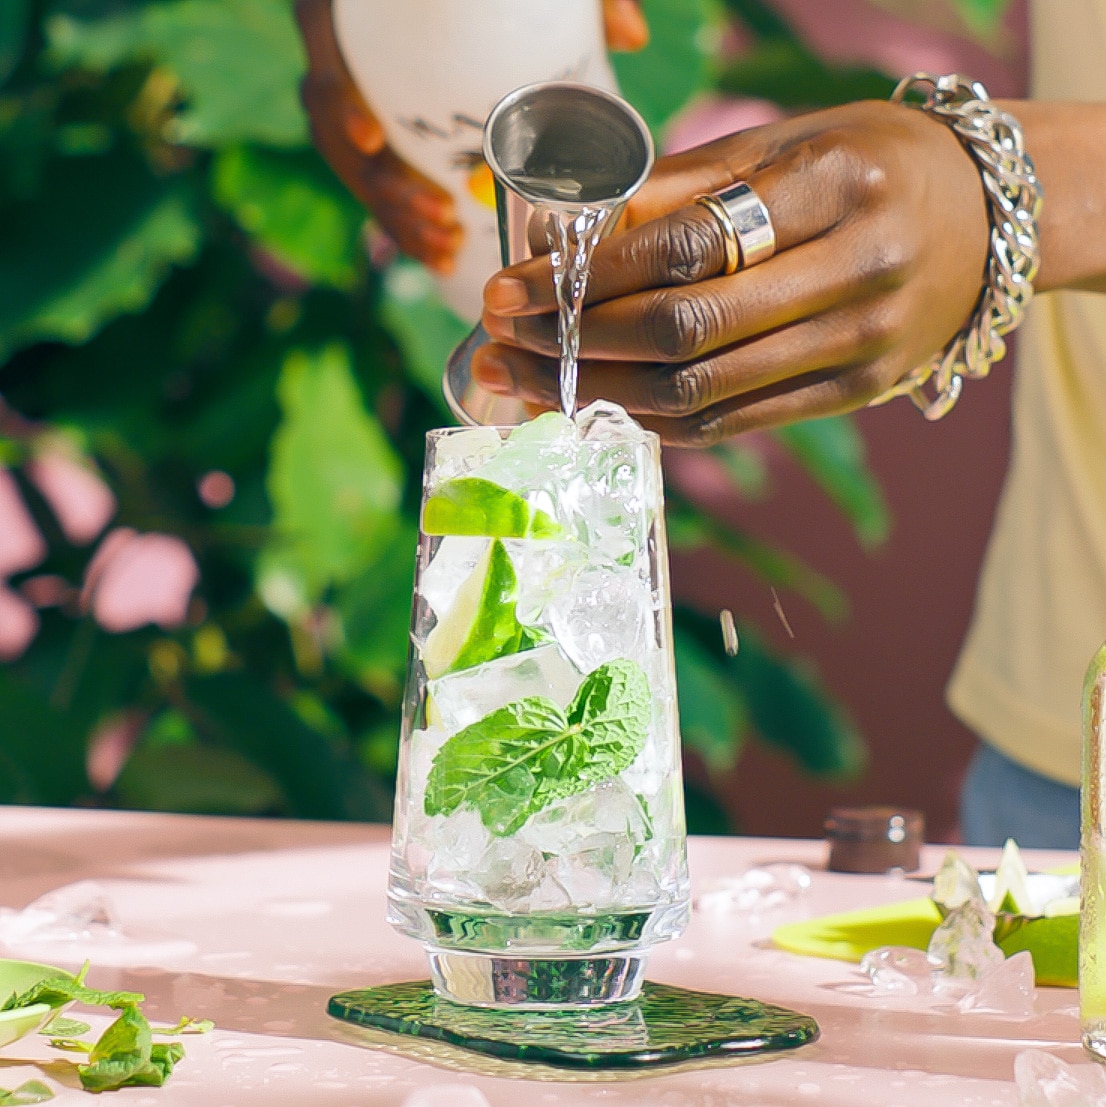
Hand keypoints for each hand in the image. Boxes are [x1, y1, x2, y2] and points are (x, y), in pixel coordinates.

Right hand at [294, 0, 647, 274]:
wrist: (472, 13)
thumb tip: (633, 37)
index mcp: (356, 6)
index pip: (325, 52)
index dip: (337, 102)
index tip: (372, 142)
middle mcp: (347, 56)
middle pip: (332, 129)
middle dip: (383, 187)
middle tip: (440, 217)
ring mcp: (357, 101)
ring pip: (353, 168)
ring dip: (395, 215)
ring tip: (446, 245)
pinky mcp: (375, 136)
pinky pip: (372, 184)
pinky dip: (403, 222)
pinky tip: (440, 253)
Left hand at [475, 99, 991, 444]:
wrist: (987, 221)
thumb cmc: (872, 164)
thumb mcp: (786, 143)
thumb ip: (681, 186)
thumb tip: (570, 232)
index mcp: (837, 187)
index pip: (685, 248)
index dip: (583, 280)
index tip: (507, 290)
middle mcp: (856, 273)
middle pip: (684, 331)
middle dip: (573, 343)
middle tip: (496, 340)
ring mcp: (859, 345)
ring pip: (700, 392)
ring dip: (596, 393)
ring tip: (524, 382)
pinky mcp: (854, 395)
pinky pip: (732, 422)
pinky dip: (652, 419)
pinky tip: (594, 403)